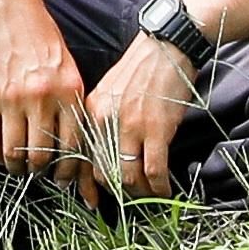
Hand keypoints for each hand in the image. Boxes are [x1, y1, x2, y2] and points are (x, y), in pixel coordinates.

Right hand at [0, 0, 88, 184]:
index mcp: (69, 92)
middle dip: (39, 171)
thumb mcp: (68, 69)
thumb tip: (71, 145)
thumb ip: (71, 104)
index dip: (67, 170)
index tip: (62, 177)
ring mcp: (13, 97)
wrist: (9, 8)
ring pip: (14, 151)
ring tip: (16, 165)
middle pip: (41, 154)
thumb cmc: (42, 38)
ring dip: (15, 166)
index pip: (72, 146)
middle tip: (36, 172)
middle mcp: (43, 97)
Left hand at [82, 34, 199, 201]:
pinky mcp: (157, 130)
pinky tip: (165, 191)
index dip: (86, 184)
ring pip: (128, 177)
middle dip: (118, 191)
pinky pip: (154, 171)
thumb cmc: (142, 70)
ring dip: (140, 193)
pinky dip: (159, 187)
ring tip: (150, 196)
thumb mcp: (110, 92)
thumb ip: (103, 122)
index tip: (91, 201)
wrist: (167, 48)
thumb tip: (106, 156)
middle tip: (131, 197)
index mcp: (91, 112)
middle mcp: (105, 121)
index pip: (81, 157)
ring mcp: (130, 126)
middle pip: (104, 172)